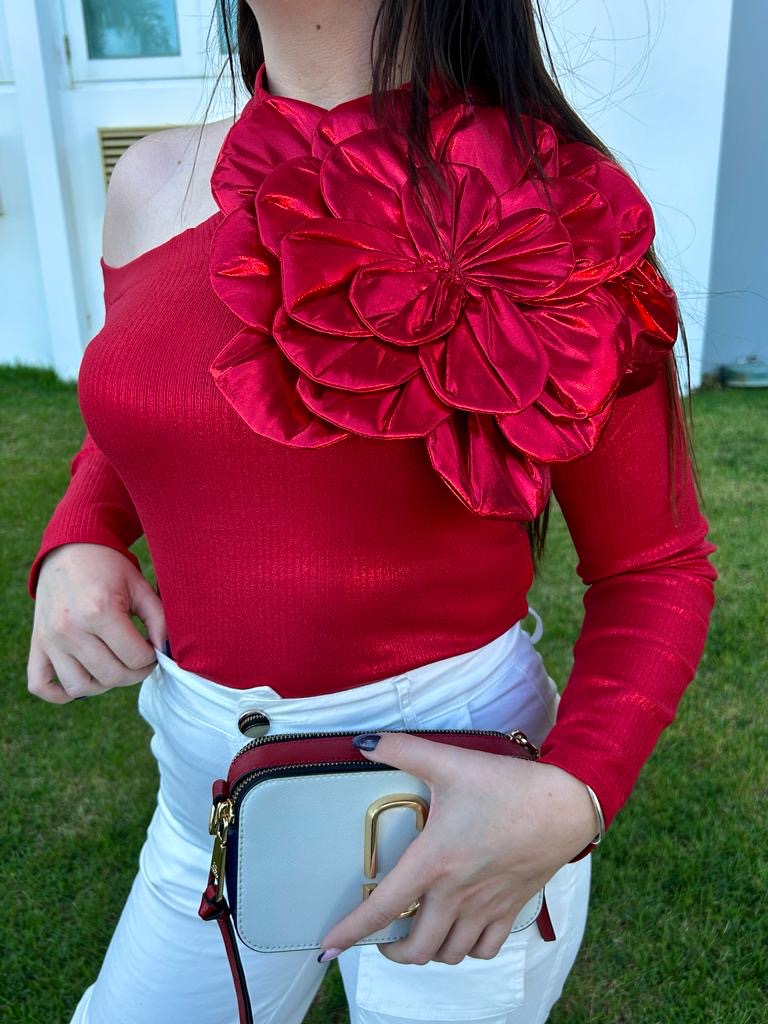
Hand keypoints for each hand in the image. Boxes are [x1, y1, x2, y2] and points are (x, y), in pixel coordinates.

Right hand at [28, 543, 165, 703]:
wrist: (71, 549)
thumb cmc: (110, 568)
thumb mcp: (140, 587)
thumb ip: (159, 620)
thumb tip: (165, 652)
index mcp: (99, 612)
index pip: (135, 658)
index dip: (151, 658)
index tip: (152, 648)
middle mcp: (70, 629)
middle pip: (111, 676)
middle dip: (134, 673)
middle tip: (139, 659)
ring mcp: (50, 639)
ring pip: (80, 687)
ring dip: (103, 684)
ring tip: (115, 665)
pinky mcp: (37, 644)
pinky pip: (40, 685)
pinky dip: (60, 693)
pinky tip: (83, 680)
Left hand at [318, 732, 597, 964]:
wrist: (564, 804)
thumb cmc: (507, 785)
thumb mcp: (450, 761)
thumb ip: (403, 750)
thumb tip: (364, 743)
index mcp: (434, 862)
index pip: (383, 908)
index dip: (351, 932)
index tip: (328, 947)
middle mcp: (457, 893)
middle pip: (417, 948)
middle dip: (392, 950)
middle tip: (382, 936)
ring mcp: (485, 906)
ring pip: (449, 954)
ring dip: (429, 951)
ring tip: (418, 932)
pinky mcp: (511, 908)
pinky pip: (485, 949)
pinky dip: (467, 949)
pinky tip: (459, 930)